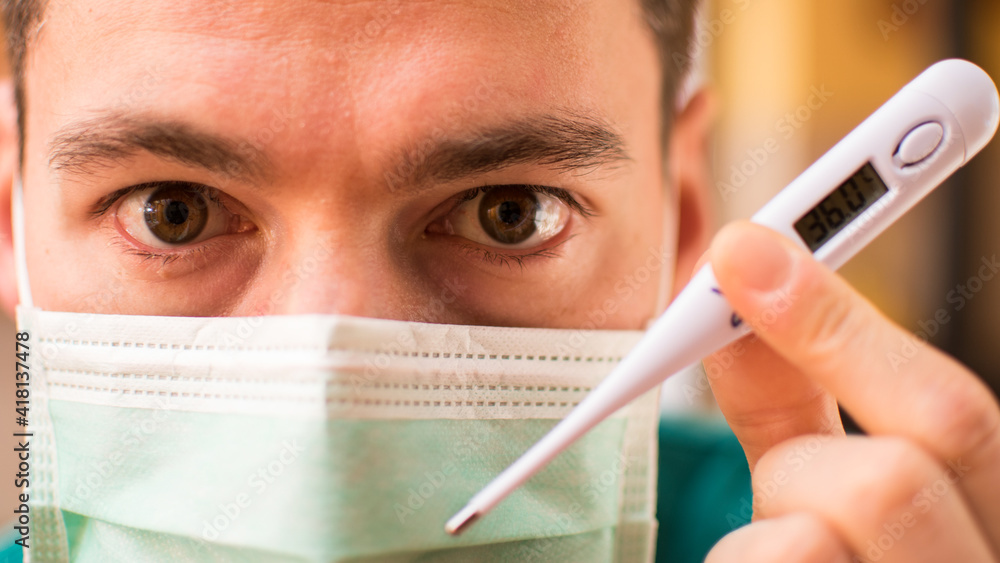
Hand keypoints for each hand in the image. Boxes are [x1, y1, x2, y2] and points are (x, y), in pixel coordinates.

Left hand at [702, 222, 999, 561]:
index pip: (953, 412)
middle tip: (782, 483)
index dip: (838, 322)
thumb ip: (794, 401)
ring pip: (808, 544)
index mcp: (997, 520)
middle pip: (890, 480)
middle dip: (801, 464)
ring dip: (767, 542)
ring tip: (781, 562)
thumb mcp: (830, 491)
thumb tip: (743, 280)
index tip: (745, 250)